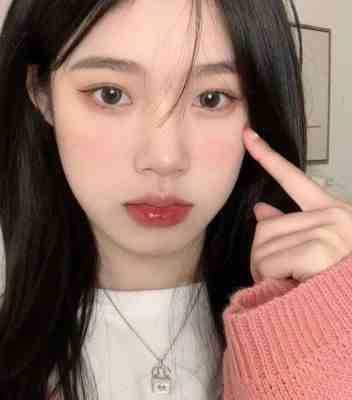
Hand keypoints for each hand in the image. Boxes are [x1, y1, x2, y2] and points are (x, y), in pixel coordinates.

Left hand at [243, 127, 351, 283]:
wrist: (351, 307)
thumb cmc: (339, 281)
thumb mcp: (321, 247)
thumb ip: (292, 227)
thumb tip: (261, 210)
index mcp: (332, 211)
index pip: (293, 177)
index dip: (267, 156)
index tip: (247, 135)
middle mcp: (333, 215)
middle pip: (266, 226)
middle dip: (262, 256)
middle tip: (276, 275)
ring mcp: (328, 231)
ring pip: (263, 246)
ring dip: (264, 271)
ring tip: (285, 283)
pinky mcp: (319, 250)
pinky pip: (270, 262)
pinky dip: (270, 279)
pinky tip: (291, 285)